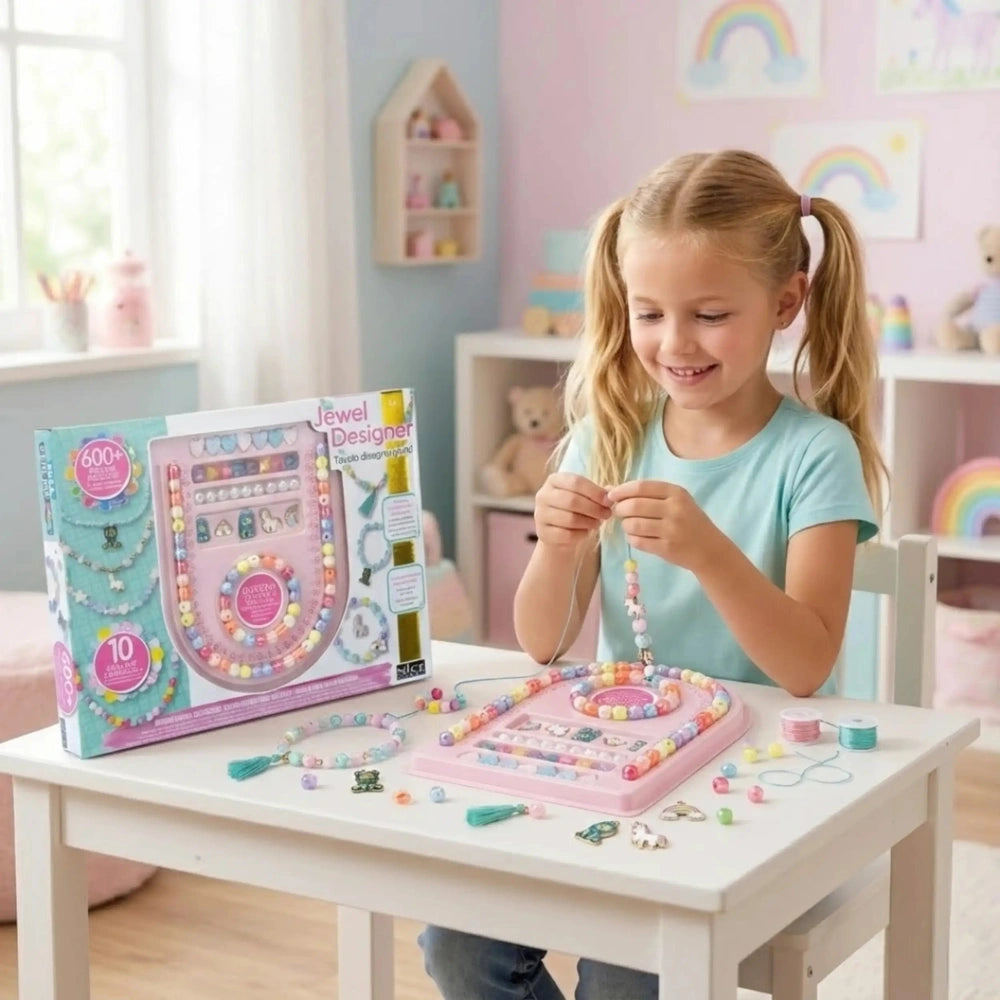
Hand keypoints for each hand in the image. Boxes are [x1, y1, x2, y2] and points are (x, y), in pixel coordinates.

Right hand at [534, 472, 610, 547]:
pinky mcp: (542, 533)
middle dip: (594, 508)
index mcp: (554, 480)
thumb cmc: (576, 510)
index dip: (595, 492)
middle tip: (607, 514)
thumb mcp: (586, 497)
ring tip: (598, 523)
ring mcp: (540, 514)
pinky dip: (581, 534)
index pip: (575, 482)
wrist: (559, 533)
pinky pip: (566, 535)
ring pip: (570, 519)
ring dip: (589, 522)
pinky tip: (586, 532)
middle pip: (572, 500)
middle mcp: (543, 495)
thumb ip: (599, 493)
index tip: (609, 501)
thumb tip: (611, 494)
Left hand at [606, 480, 722, 572]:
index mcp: (676, 493)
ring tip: (629, 525)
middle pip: (633, 505)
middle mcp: (675, 509)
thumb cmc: (688, 521)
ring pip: (633, 524)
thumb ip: (647, 495)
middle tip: (618, 513)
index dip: (621, 490)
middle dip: (620, 509)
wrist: (709, 549)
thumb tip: (610, 490)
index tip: (611, 495)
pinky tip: (636, 537)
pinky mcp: (666, 548)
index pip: (640, 487)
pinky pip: (637, 541)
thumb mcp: (675, 502)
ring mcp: (671, 530)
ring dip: (625, 525)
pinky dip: (631, 538)